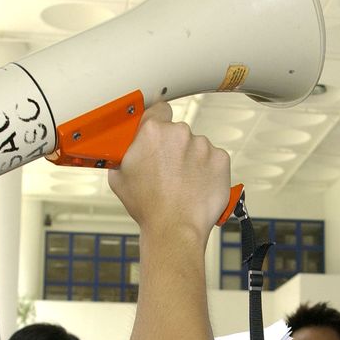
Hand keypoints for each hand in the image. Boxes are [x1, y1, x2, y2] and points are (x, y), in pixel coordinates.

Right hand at [108, 102, 229, 239]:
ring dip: (192, 159)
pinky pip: (214, 159)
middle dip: (174, 147)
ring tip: (183, 184)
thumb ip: (124, 153)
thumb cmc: (148, 207)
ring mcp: (203, 145)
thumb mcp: (119, 177)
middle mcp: (179, 132)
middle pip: (177, 132)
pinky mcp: (221, 159)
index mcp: (152, 131)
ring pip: (197, 146)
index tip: (158, 135)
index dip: (157, 123)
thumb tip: (125, 148)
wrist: (175, 229)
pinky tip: (197, 186)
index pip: (158, 110)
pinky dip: (208, 170)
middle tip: (168, 171)